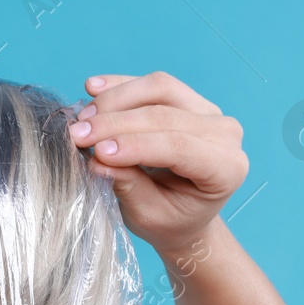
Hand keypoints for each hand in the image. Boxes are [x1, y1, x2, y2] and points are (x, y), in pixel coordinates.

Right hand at [68, 72, 248, 255]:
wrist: (184, 214)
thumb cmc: (170, 219)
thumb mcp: (149, 215)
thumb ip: (129, 186)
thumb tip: (96, 162)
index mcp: (226, 168)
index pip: (179, 146)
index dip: (135, 145)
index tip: (95, 152)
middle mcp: (224, 133)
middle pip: (166, 114)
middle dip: (116, 122)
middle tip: (77, 135)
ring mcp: (208, 111)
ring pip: (160, 88)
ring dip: (117, 99)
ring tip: (83, 117)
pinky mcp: (188, 99)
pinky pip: (154, 85)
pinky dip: (121, 85)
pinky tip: (93, 88)